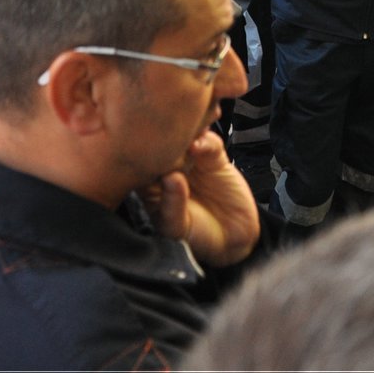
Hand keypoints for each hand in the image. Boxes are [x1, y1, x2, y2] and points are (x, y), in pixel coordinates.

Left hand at [147, 132, 259, 266]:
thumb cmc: (197, 239)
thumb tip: (171, 177)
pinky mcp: (214, 159)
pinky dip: (206, 139)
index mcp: (150, 188)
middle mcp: (168, 170)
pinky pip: (209, 142)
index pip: (140, 165)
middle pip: (161, 145)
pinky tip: (201, 143)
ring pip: (185, 138)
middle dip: (162, 138)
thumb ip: (172, 206)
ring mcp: (191, 162)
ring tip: (184, 136)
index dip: (141, 156)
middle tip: (165, 137)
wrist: (233, 240)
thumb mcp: (178, 229)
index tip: (144, 149)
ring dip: (185, 131)